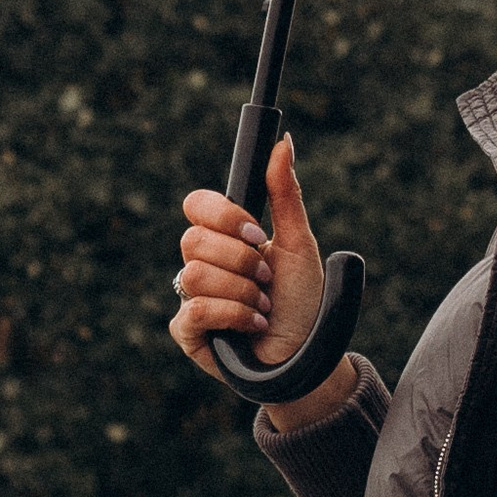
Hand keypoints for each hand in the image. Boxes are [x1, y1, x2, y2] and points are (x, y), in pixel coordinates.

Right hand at [169, 138, 353, 433]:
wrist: (308, 355)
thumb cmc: (304, 301)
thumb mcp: (300, 243)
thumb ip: (285, 193)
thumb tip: (285, 141)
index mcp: (225, 237)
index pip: (197, 205)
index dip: (223, 216)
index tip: (258, 233)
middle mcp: (203, 263)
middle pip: (193, 240)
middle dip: (241, 261)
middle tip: (267, 278)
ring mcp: (192, 297)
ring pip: (194, 275)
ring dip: (242, 292)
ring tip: (263, 307)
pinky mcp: (187, 332)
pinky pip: (192, 310)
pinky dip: (232, 315)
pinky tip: (252, 325)